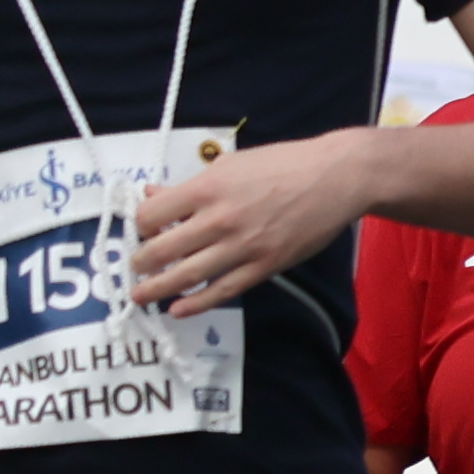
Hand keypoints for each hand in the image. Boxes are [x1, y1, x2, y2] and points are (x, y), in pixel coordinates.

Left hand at [122, 130, 382, 314]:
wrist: (338, 177)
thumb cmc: (284, 164)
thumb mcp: (231, 164)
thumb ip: (190, 184)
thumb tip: (153, 194)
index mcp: (207, 188)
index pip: (151, 215)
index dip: (140, 225)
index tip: (143, 230)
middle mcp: (219, 219)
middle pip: (161, 249)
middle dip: (140, 261)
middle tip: (135, 266)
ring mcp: (243, 246)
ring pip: (186, 275)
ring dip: (156, 288)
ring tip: (139, 295)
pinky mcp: (266, 265)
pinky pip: (224, 290)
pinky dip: (196, 303)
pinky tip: (177, 309)